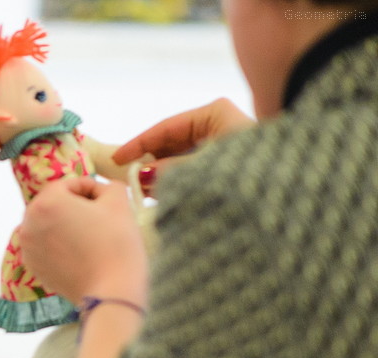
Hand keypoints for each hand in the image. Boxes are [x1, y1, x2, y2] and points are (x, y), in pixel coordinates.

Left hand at [19, 177, 147, 305]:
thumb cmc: (116, 242)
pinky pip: (44, 246)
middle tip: (98, 216)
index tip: (106, 200)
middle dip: (74, 205)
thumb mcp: (118, 201)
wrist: (110, 289)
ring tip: (89, 235)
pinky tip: (79, 253)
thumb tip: (99, 190)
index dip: (91, 188)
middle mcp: (28, 223)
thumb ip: (106, 185)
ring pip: (46, 225)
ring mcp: (27, 247)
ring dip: (65, 224)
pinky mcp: (32, 267)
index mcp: (46, 202)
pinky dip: (58, 244)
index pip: (68, 184)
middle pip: (53, 203)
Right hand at [113, 98, 254, 192]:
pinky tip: (164, 195)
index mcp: (214, 114)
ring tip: (142, 191)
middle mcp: (220, 124)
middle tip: (126, 179)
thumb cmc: (248, 173)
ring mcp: (226, 144)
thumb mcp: (201, 169)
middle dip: (150, 161)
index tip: (115, 160)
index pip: (165, 127)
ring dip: (163, 174)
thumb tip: (144, 175)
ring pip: (183, 157)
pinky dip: (179, 181)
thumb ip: (169, 171)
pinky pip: (196, 169)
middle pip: (173, 142)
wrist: (290, 194)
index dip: (138, 144)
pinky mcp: (231, 164)